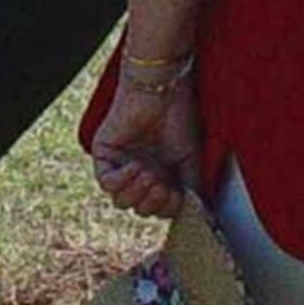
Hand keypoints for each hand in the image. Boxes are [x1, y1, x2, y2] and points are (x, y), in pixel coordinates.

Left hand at [89, 67, 198, 216]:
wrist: (163, 91)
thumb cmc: (179, 118)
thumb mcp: (191, 160)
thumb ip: (191, 188)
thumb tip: (198, 213)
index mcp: (159, 176)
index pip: (158, 209)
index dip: (166, 209)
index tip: (178, 196)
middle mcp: (139, 173)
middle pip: (138, 208)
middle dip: (152, 203)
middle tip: (162, 185)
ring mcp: (120, 165)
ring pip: (120, 201)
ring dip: (137, 194)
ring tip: (149, 175)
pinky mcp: (105, 154)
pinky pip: (106, 183)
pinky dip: (122, 182)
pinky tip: (136, 167)